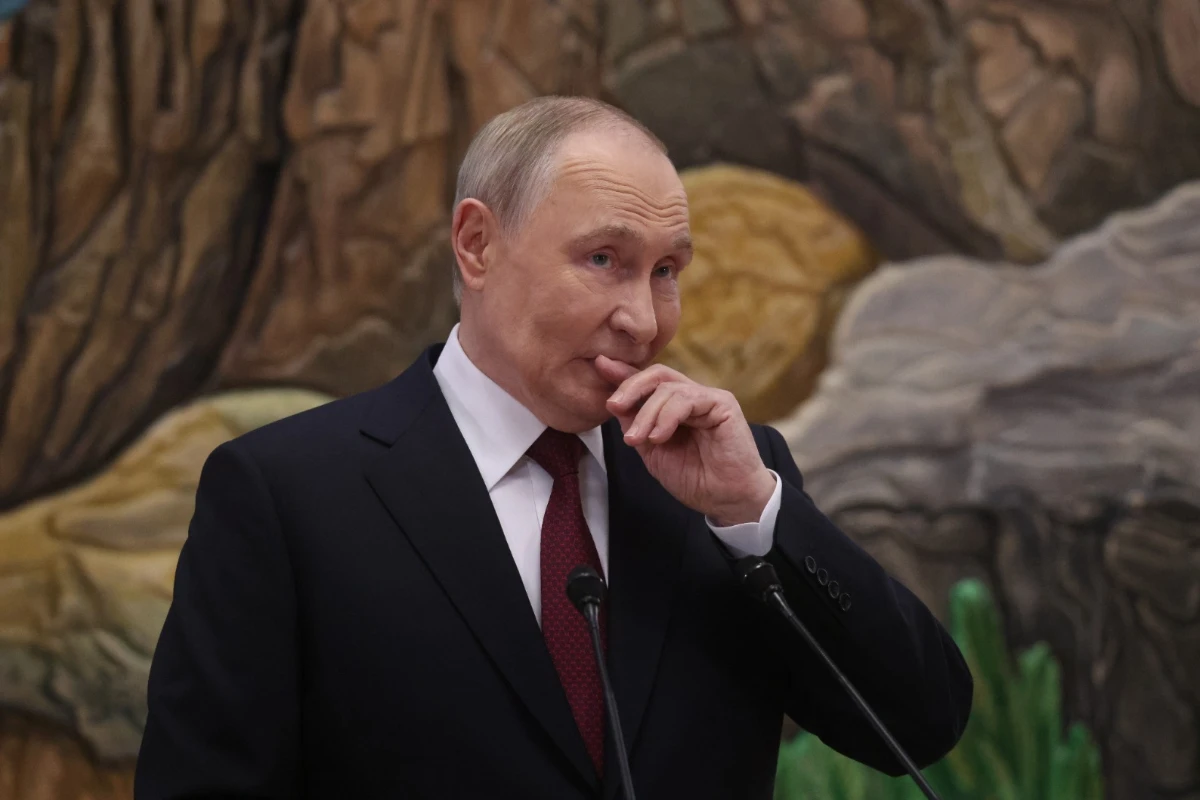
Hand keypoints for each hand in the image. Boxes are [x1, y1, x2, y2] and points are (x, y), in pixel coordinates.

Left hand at [597, 357, 775, 525]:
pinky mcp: (722, 404)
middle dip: (630, 386)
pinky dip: (667, 416)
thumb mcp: (652, 451)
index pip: (647, 383)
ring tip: (636, 439)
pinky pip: (687, 398)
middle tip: (613, 405)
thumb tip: (613, 402)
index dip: (623, 373)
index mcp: (674, 407)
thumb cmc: (694, 478)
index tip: (599, 364)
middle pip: (656, 375)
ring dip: (646, 414)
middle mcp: (691, 397)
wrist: (726, 500)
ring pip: (667, 389)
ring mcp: (707, 398)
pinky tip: (658, 437)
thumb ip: (636, 425)